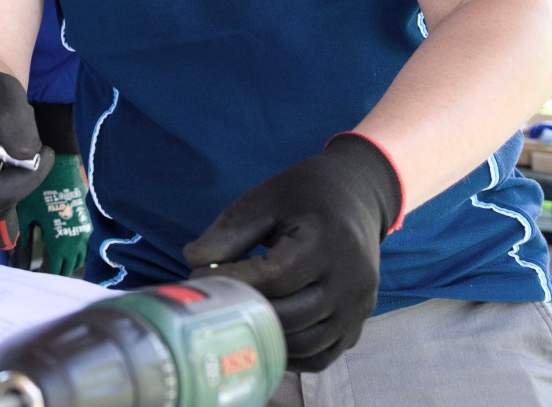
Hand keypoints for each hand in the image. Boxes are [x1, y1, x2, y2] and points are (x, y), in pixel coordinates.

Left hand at [10, 153, 89, 276]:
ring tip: (56, 264)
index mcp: (59, 242)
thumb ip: (21, 234)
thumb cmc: (39, 188)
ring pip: (80, 257)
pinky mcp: (86, 219)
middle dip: (58, 271)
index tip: (37, 278)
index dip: (46, 275)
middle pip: (70, 266)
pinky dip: (76, 250)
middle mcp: (76, 240)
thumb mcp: (24, 212)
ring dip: (69, 262)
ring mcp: (84, 230)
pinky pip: (84, 243)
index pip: (55, 270)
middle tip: (45, 275)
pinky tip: (67, 249)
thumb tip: (15, 250)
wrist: (61, 165)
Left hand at [182, 133, 403, 371]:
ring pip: (307, 342)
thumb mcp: (264, 200)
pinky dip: (292, 355)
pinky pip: (323, 355)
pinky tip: (265, 339)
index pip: (274, 277)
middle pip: (291, 314)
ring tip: (236, 320)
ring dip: (267, 339)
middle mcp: (350, 280)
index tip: (199, 278)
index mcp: (327, 242)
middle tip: (214, 304)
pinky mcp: (358, 323)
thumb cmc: (304, 196)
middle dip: (246, 312)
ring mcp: (358, 306)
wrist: (356, 198)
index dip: (233, 282)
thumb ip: (231, 232)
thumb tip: (194, 261)